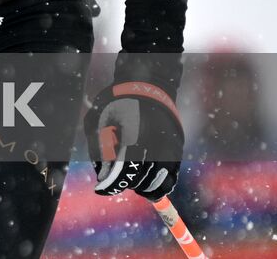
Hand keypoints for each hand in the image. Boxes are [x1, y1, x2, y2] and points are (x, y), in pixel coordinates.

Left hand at [84, 80, 183, 197]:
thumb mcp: (98, 120)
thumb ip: (99, 148)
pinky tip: (146, 179)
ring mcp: (168, 149)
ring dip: (141, 186)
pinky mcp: (177, 152)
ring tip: (130, 178)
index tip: (101, 188)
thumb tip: (103, 176)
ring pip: (157, 184)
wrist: (147, 88)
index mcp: (131, 135)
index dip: (111, 184)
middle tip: (116, 177)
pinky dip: (158, 184)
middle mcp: (153, 144)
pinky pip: (171, 178)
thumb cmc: (116, 104)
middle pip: (138, 179)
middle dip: (124, 182)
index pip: (122, 171)